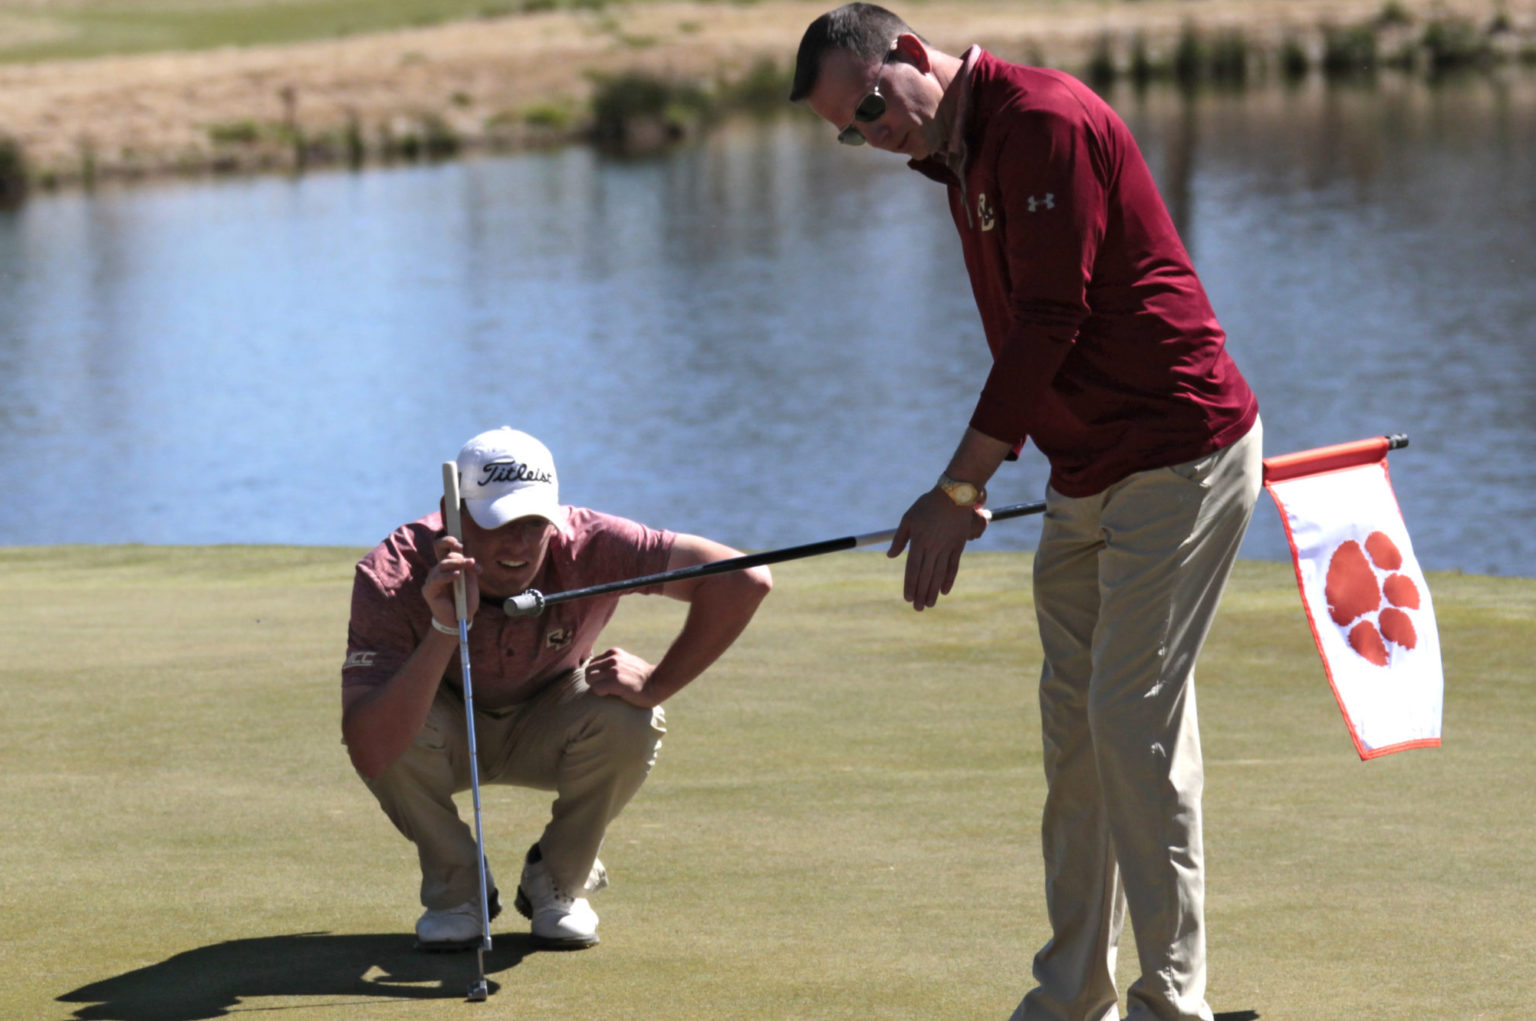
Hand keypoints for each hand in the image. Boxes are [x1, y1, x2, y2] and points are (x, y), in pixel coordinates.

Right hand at [425, 535, 480, 628]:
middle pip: (437, 546)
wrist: (461, 619)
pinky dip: (448, 575)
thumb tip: (469, 555)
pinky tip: (457, 576)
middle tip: (461, 547)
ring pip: (442, 563)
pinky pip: (437, 578)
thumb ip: (469, 568)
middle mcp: (439, 569)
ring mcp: (433, 578)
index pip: (444, 546)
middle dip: (450, 542)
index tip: (462, 543)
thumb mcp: (471, 582)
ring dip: (457, 562)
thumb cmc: (465, 600)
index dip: (451, 540)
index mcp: (448, 565)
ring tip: (467, 566)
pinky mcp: (429, 590)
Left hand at [584, 647, 661, 706]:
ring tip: (608, 692)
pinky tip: (612, 695)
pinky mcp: (615, 681)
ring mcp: (613, 669)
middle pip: (588, 670)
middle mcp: (612, 659)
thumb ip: (615, 663)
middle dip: (593, 681)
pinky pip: (596, 689)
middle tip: (604, 689)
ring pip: (590, 679)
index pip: (592, 663)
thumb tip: (601, 671)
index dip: (596, 674)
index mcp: (614, 653)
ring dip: (596, 687)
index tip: (605, 682)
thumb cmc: (644, 677)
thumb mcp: (628, 662)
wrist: (659, 682)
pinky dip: (601, 694)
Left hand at [887, 489, 987, 610]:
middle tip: (917, 608)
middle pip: (925, 575)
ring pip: (939, 574)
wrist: (954, 495)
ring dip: (933, 591)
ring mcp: (947, 548)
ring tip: (929, 604)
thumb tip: (890, 556)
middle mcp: (933, 547)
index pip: (912, 569)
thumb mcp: (908, 518)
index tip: (907, 597)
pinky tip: (944, 591)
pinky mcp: (958, 546)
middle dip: (920, 593)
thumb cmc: (927, 505)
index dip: (910, 585)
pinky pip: (953, 567)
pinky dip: (948, 580)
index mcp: (919, 541)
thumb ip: (899, 539)